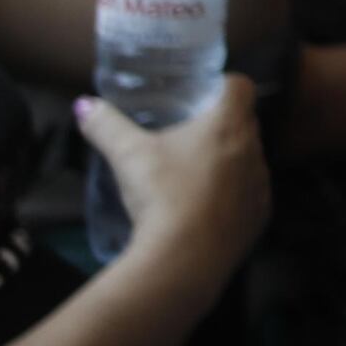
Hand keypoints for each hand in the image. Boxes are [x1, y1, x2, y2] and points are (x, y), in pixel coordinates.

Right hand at [73, 74, 271, 265]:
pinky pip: (250, 195)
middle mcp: (254, 151)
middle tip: (187, 133)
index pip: (240, 86)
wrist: (184, 261)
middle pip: (245, 123)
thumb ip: (106, 126)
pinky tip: (205, 206)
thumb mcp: (127, 155)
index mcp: (228, 125)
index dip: (221, 85)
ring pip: (249, 160)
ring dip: (229, 160)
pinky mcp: (260, 218)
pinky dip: (233, 194)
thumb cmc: (162, 195)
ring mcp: (261, 186)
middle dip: (221, 124)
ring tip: (194, 172)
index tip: (199, 95)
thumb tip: (84, 105)